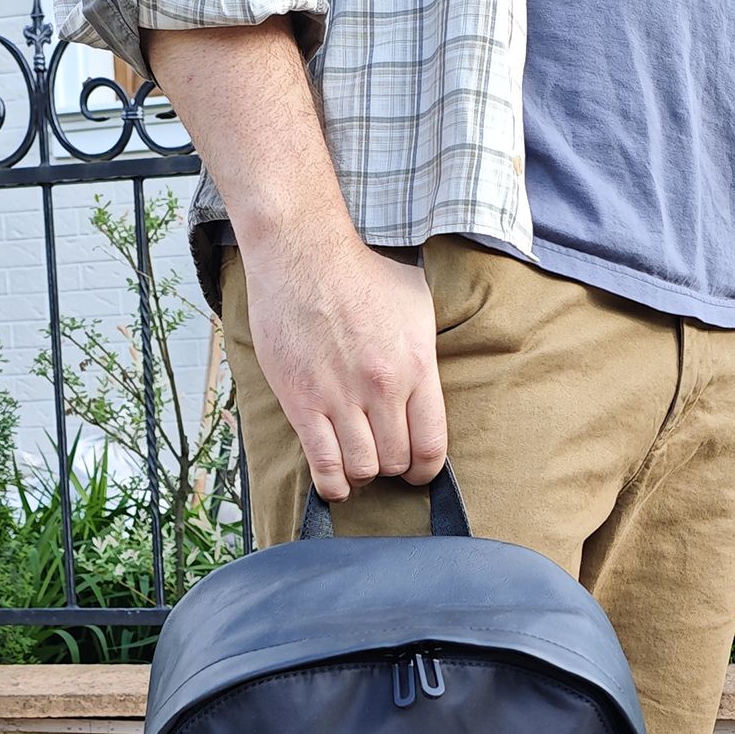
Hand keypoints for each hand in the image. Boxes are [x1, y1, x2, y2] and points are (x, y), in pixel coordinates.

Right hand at [141, 19, 449, 504]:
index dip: (425, 469)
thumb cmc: (360, 271)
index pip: (431, 446)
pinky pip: (323, 464)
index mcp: (416, 367)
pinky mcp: (302, 401)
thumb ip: (427, 352)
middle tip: (382, 458)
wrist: (303, 250)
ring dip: (362, 474)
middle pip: (396, 460)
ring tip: (357, 463)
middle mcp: (382, 388)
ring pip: (362, 468)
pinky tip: (335, 481)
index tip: (416, 471)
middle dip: (392, 467)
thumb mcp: (415, 305)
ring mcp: (340, 397)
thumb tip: (432, 386)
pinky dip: (332, 484)